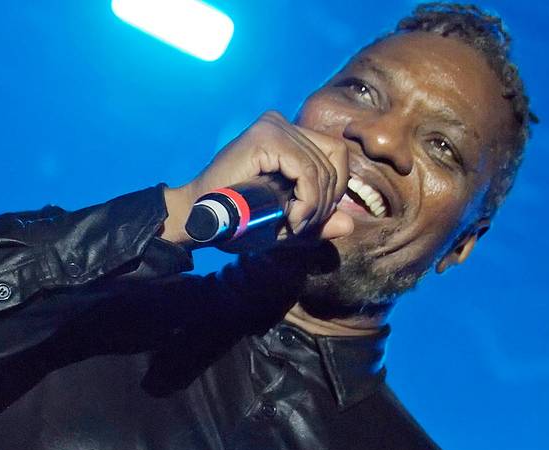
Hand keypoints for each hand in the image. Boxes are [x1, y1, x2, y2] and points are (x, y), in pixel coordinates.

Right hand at [162, 110, 353, 247]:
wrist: (198, 221)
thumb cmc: (235, 220)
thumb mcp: (284, 222)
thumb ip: (317, 221)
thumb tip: (350, 225)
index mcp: (287, 135)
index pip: (335, 153)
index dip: (335, 189)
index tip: (311, 219)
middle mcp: (280, 123)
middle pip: (335, 156)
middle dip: (327, 200)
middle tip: (302, 227)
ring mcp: (272, 126)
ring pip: (322, 167)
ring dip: (315, 205)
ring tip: (293, 226)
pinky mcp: (264, 137)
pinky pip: (306, 170)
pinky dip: (307, 200)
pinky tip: (291, 219)